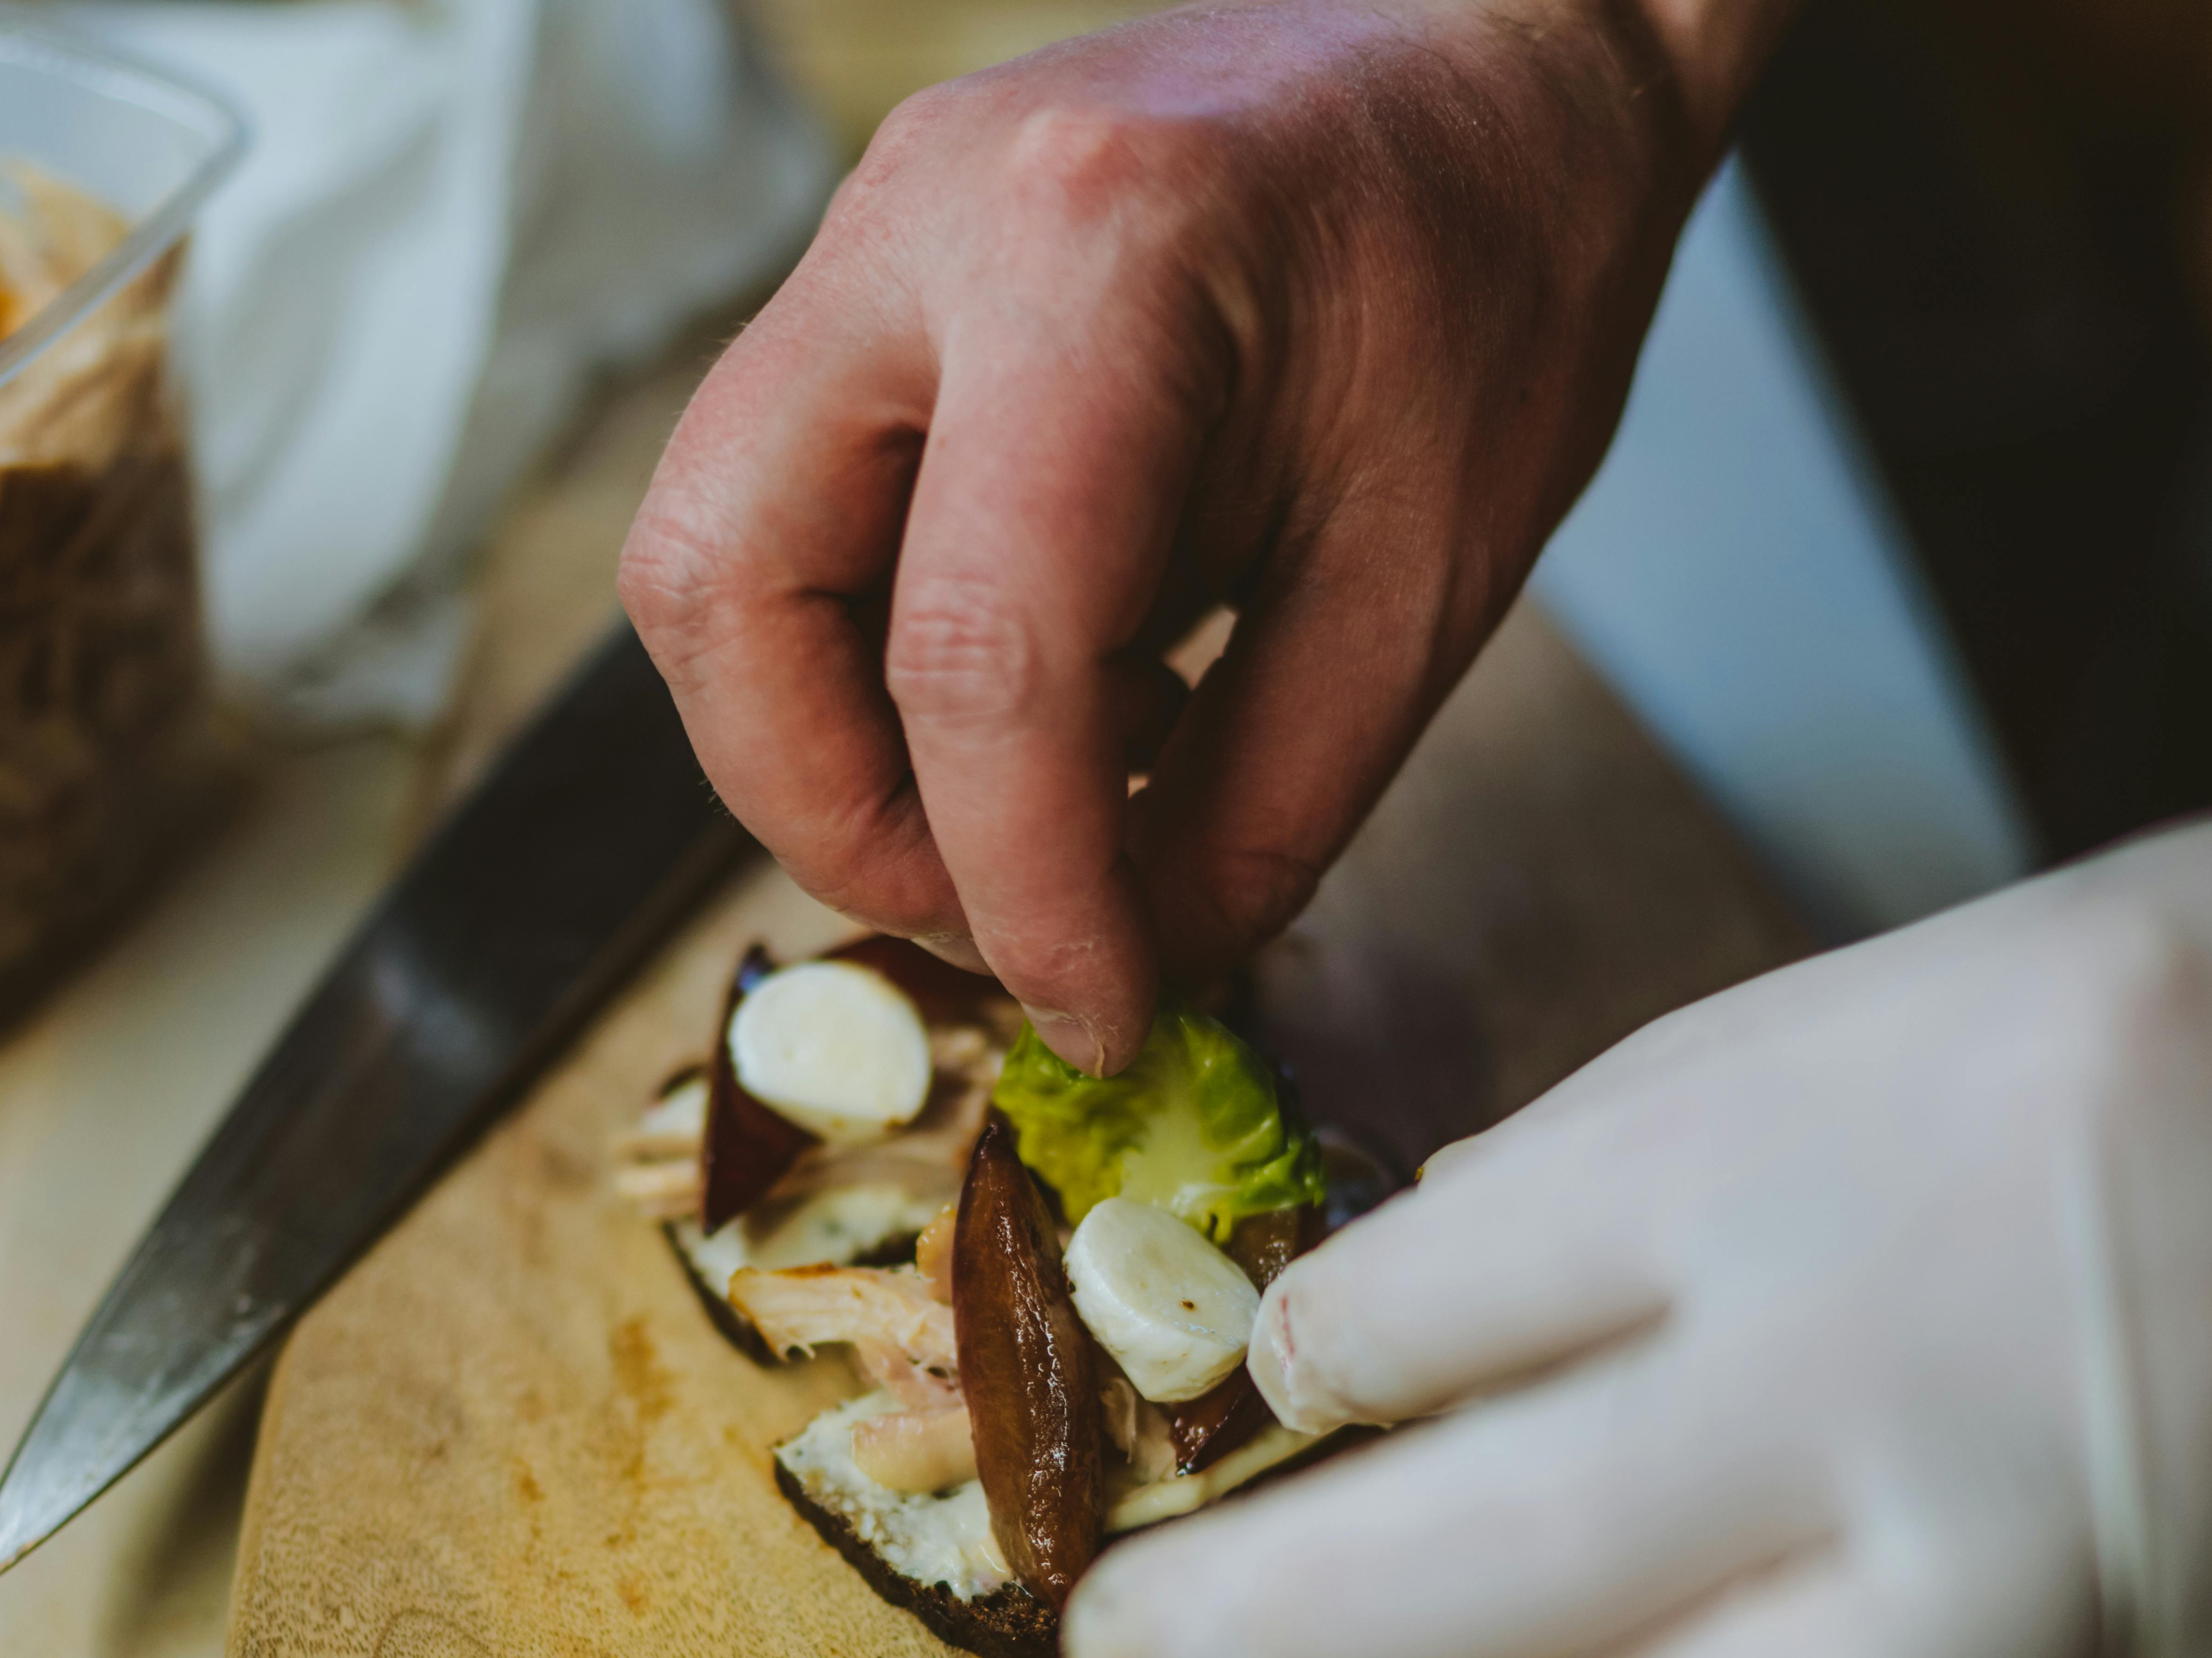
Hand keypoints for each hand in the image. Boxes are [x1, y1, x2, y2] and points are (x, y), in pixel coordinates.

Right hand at [620, 0, 1780, 1071]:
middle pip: (725, 588)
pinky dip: (873, 658)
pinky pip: (786, 513)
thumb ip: (1258, 810)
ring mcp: (868, 232)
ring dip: (831, 746)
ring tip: (1039, 800)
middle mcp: (925, 223)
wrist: (1498, 60)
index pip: (976, 654)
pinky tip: (1051, 688)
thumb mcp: (1424, 583)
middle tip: (999, 918)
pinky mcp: (863, 280)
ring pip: (713, 560)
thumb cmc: (1497, 274)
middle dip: (833, 816)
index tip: (1100, 1008)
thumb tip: (1131, 976)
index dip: (1022, 887)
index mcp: (1098, 262)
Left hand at [1066, 795, 2211, 1657]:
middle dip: (1248, 1636)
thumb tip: (1425, 1317)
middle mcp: (1931, 1387)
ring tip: (1710, 1610)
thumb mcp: (1962, 980)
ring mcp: (2081, 1610)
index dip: (1317, 1367)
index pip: (1434, 1305)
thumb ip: (1682, 1161)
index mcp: (1853, 1139)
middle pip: (1468, 1574)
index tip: (1277, 1403)